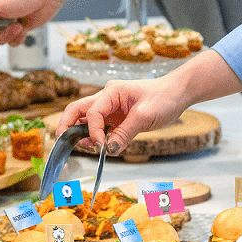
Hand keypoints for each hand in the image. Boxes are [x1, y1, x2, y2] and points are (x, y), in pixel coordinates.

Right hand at [55, 50, 241, 151]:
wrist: (178, 92)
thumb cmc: (164, 97)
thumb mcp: (145, 116)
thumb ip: (125, 133)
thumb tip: (108, 150)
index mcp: (111, 92)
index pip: (91, 112)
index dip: (93, 131)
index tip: (101, 146)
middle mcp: (106, 98)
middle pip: (76, 110)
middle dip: (66, 126)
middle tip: (62, 144)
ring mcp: (110, 107)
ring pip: (84, 119)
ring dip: (81, 133)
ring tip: (90, 148)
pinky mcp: (116, 117)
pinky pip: (99, 127)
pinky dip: (95, 137)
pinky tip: (100, 147)